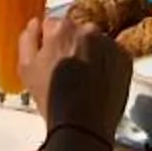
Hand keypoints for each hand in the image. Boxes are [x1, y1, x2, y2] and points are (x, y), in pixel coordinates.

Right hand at [21, 12, 128, 140]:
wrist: (83, 125)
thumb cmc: (52, 98)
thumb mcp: (26, 68)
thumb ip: (27, 39)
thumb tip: (35, 24)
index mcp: (61, 28)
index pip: (52, 25)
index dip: (49, 43)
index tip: (50, 58)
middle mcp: (88, 30)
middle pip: (76, 32)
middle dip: (71, 46)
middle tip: (68, 72)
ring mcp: (109, 43)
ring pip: (96, 43)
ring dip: (91, 54)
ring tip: (84, 81)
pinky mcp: (125, 59)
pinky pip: (113, 56)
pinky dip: (107, 65)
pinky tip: (98, 84)